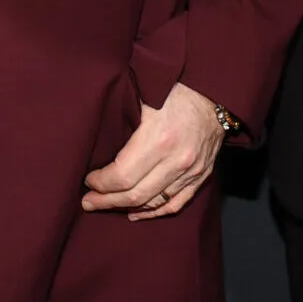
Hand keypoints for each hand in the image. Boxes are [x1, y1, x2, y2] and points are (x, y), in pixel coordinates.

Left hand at [81, 82, 224, 220]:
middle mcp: (177, 160)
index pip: (121, 176)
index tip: (88, 180)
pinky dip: (154, 212)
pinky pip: (176, 203)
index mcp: (159, 139)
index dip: (101, 183)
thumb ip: (119, 114)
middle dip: (106, 201)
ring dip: (126, 207)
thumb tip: (90, 132)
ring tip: (105, 205)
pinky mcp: (201, 175)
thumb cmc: (175, 88)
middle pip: (135, 195)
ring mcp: (191, 171)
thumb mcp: (143, 95)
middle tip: (88, 201)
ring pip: (154, 202)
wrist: (214, 91)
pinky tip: (136, 213)